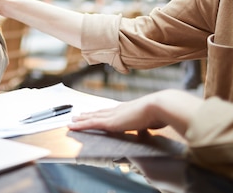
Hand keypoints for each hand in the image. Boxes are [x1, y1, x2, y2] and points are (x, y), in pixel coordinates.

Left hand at [68, 89, 202, 135]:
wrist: (159, 107)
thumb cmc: (160, 113)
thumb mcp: (153, 119)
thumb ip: (149, 123)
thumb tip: (152, 126)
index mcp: (128, 109)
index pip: (111, 111)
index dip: (102, 112)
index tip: (96, 113)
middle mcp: (118, 110)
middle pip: (99, 112)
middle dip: (88, 114)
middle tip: (78, 115)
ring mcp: (113, 115)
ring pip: (92, 117)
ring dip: (81, 119)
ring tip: (72, 120)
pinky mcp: (109, 122)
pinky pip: (90, 124)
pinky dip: (80, 125)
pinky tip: (72, 126)